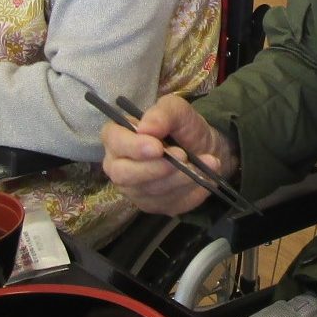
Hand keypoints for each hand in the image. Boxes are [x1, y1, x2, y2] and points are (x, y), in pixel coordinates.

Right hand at [98, 94, 237, 214]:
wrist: (204, 150)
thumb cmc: (183, 127)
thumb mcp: (178, 110)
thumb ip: (162, 114)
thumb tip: (146, 128)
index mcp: (118, 136)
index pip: (113, 141)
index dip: (133, 146)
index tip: (158, 147)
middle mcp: (118, 165)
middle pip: (123, 174)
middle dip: (154, 168)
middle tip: (182, 157)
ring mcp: (133, 189)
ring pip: (149, 190)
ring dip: (178, 178)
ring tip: (199, 164)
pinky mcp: (151, 205)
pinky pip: (167, 202)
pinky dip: (188, 190)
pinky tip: (202, 178)